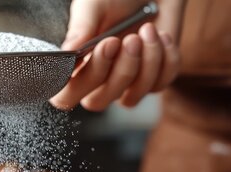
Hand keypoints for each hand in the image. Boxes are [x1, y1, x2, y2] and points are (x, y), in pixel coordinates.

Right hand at [50, 0, 184, 110]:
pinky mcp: (154, 81)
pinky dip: (165, 58)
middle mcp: (97, 80)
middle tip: (129, 39)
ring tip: (147, 30)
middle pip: (98, 102)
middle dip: (119, 72)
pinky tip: (161, 34)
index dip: (82, 82)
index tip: (104, 46)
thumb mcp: (93, 5)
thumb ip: (80, 29)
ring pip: (131, 98)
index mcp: (75, 65)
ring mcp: (126, 84)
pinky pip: (159, 84)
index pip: (65, 96)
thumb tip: (67, 52)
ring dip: (145, 63)